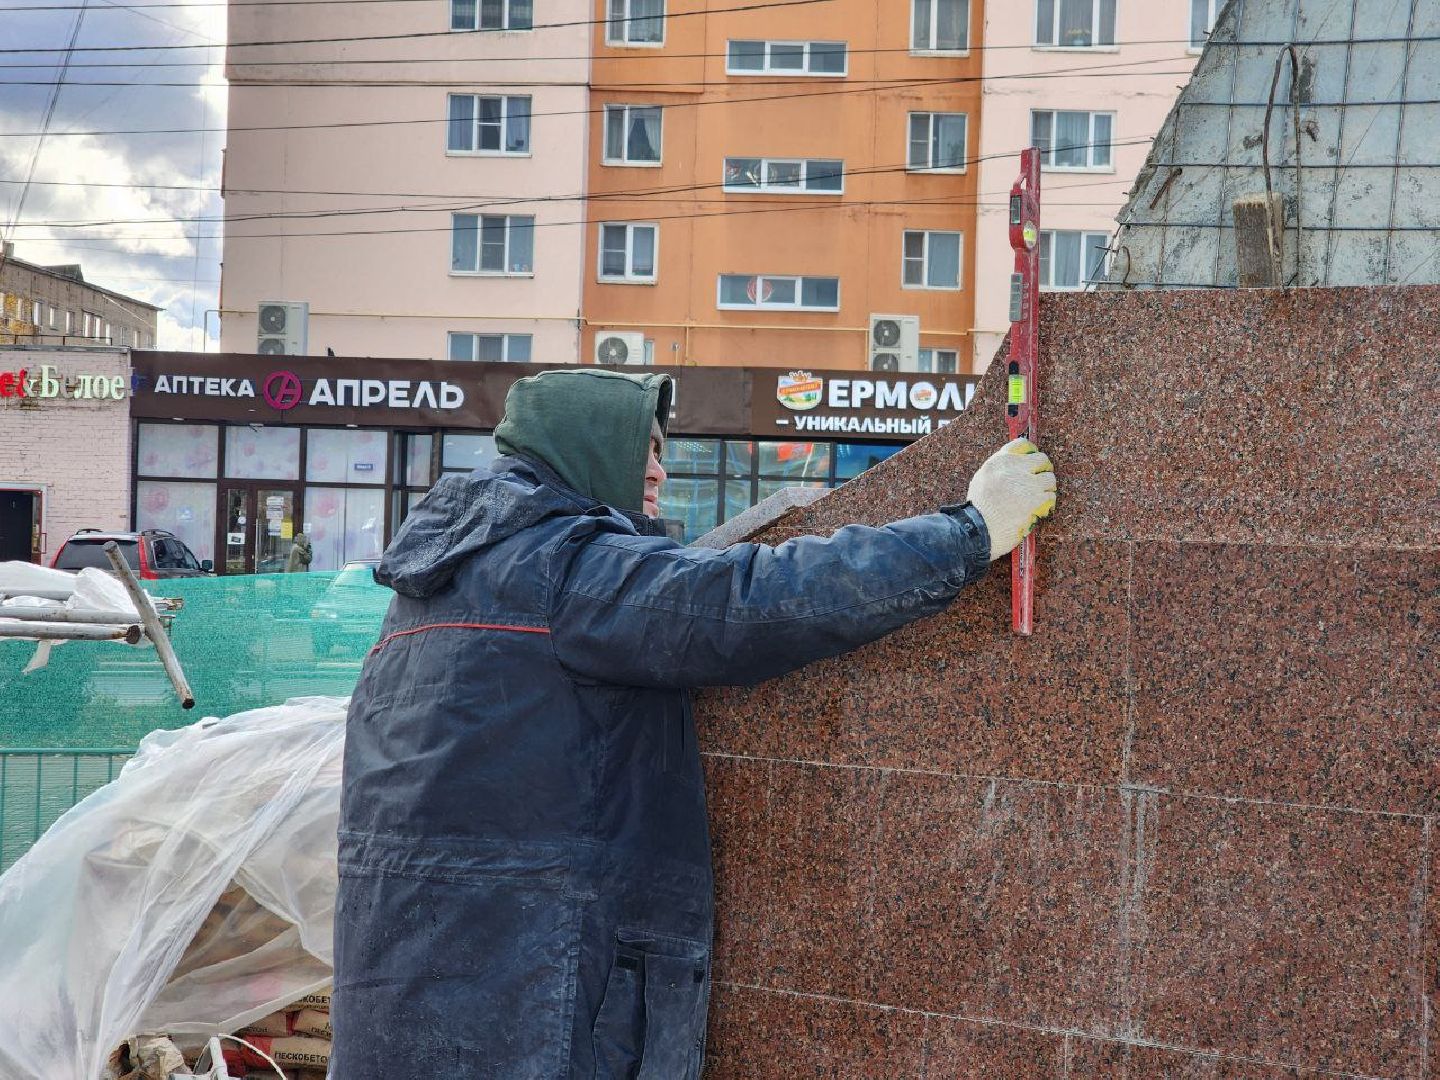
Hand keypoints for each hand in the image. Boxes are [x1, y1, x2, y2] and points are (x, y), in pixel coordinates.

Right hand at [965, 438, 1056, 560]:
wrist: (977, 530)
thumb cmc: (978, 511)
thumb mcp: (982, 481)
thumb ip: (999, 471)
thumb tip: (1016, 469)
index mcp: (998, 462)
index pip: (1022, 445)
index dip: (1032, 452)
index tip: (1035, 461)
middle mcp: (1014, 468)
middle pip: (1041, 459)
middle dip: (1043, 471)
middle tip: (1041, 483)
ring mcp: (1027, 483)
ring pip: (1050, 479)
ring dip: (1046, 490)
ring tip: (1039, 500)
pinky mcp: (1036, 499)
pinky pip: (1051, 497)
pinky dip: (1047, 505)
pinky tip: (1039, 511)